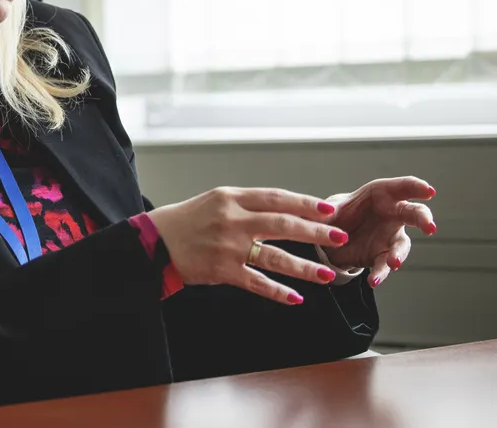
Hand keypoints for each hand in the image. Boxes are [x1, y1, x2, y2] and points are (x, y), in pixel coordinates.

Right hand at [148, 187, 350, 304]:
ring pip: (274, 256)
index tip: (329, 210)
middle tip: (340, 238)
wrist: (156, 241)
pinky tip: (295, 298)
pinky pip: (256, 281)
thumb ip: (248, 203)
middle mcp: (233, 220)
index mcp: (232, 198)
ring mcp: (228, 246)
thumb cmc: (188, 220)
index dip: (305, 203)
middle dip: (315, 232)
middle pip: (282, 225)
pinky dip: (277, 291)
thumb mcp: (216, 200)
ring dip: (304, 267)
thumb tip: (286, 209)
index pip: (276, 198)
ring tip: (327, 274)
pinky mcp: (222, 271)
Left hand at [322, 176, 437, 287]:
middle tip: (430, 227)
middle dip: (423, 219)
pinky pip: (384, 264)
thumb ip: (328, 209)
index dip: (417, 187)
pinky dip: (380, 272)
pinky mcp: (383, 255)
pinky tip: (374, 280)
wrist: (332, 238)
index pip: (403, 187)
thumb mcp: (331, 208)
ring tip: (394, 263)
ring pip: (402, 244)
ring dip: (399, 254)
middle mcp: (392, 214)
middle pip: (413, 214)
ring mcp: (390, 236)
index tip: (429, 192)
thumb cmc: (338, 213)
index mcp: (381, 194)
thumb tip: (322, 210)